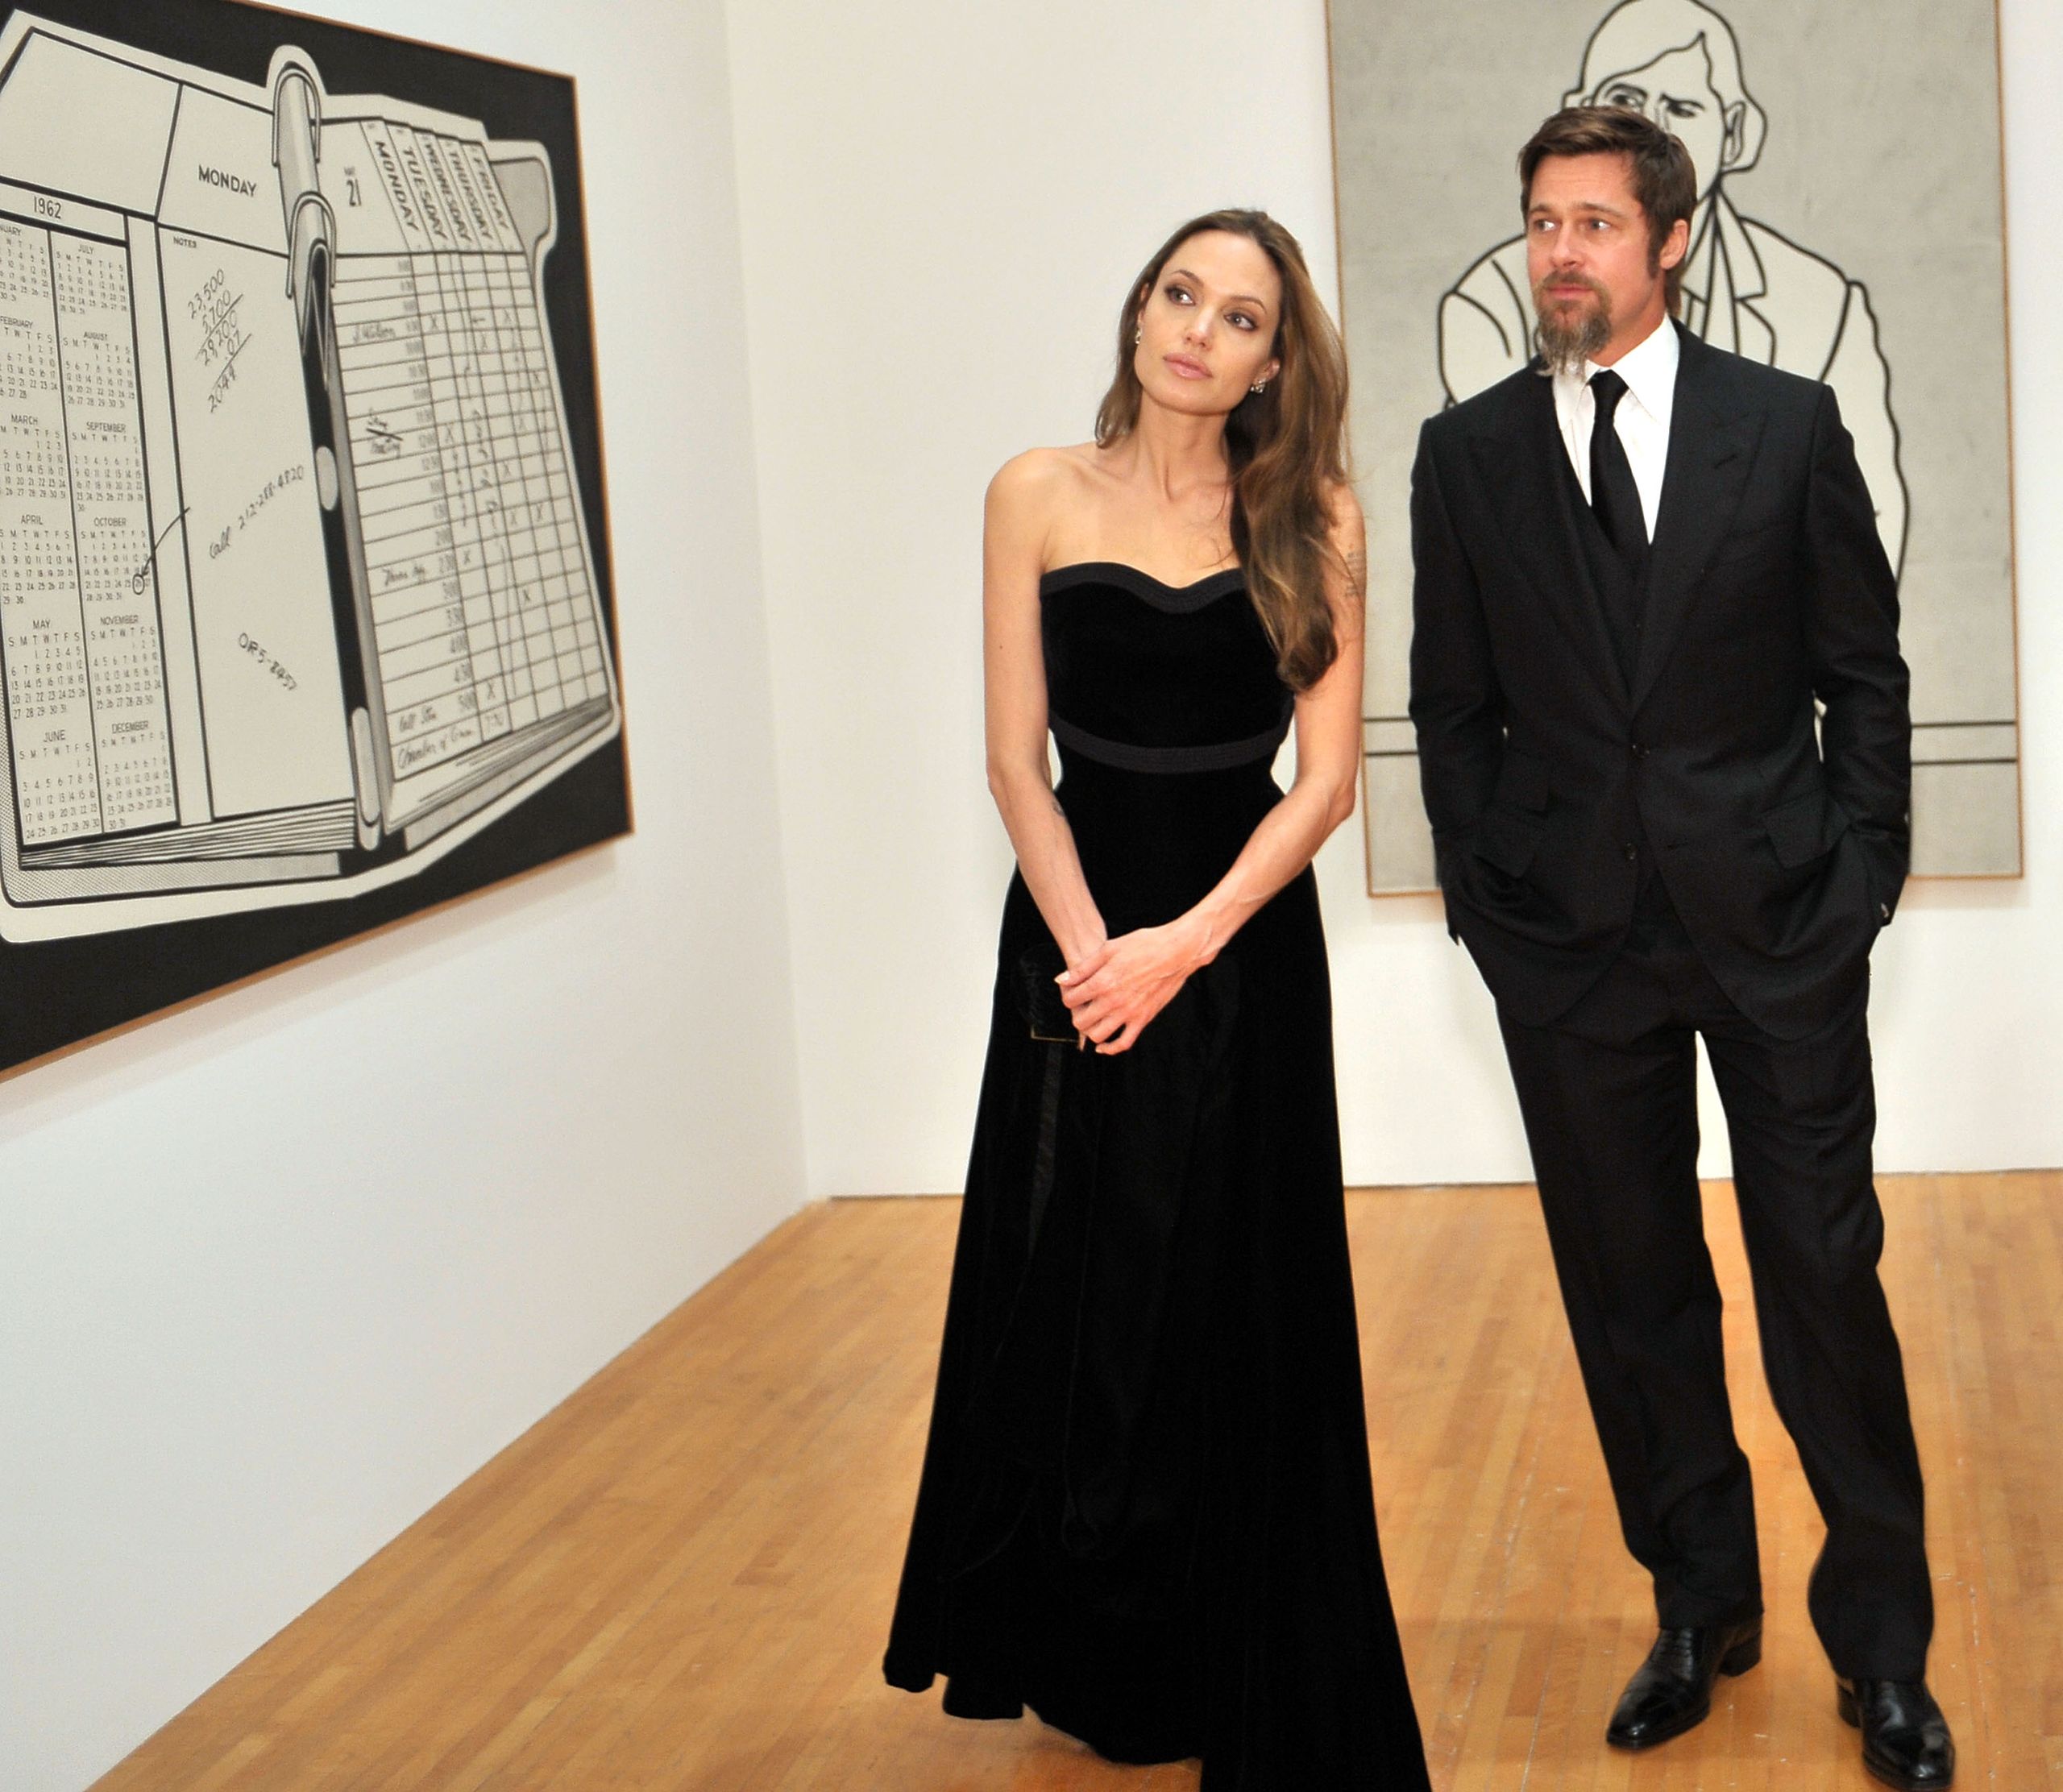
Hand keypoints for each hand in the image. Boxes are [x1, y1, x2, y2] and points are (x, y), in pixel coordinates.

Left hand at [1057, 920, 1206, 1053]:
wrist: (1176, 952)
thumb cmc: (1143, 945)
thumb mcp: (1109, 949)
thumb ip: (1083, 968)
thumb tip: (1061, 980)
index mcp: (1103, 982)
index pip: (1070, 1000)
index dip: (1067, 995)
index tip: (1073, 991)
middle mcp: (1113, 1001)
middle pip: (1080, 1021)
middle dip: (1076, 1014)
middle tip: (1082, 1005)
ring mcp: (1129, 1013)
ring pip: (1098, 1036)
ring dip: (1091, 1030)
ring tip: (1093, 1019)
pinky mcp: (1143, 1019)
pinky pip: (1123, 1043)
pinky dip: (1110, 1048)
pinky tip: (1103, 1045)